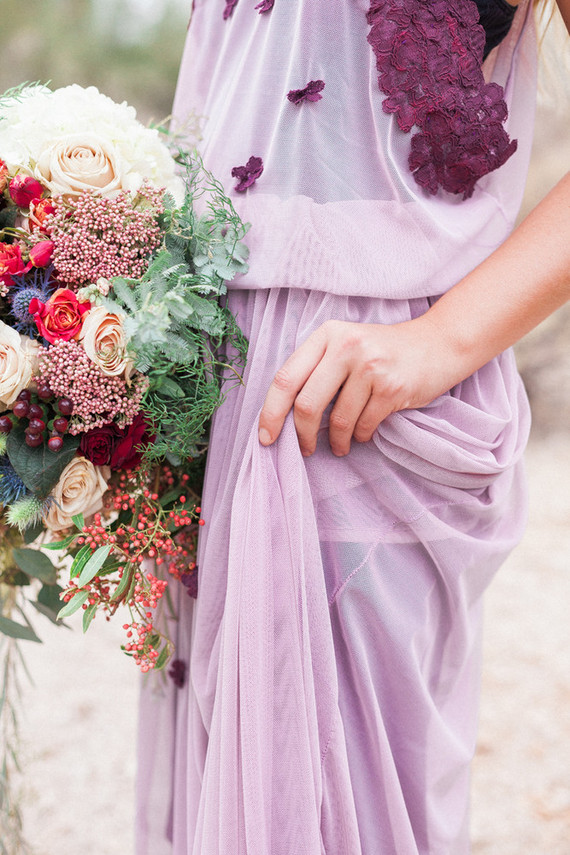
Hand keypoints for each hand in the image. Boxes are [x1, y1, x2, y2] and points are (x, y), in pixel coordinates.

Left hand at [258, 317, 463, 456]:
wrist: (439, 343)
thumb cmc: (384, 351)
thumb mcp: (346, 344)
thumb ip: (317, 369)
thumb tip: (285, 415)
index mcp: (326, 335)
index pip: (285, 378)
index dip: (271, 413)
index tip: (266, 438)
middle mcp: (346, 346)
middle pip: (307, 404)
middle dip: (302, 435)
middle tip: (304, 449)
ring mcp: (371, 366)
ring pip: (338, 420)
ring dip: (336, 441)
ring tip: (339, 446)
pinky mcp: (393, 388)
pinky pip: (364, 426)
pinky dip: (359, 437)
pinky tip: (362, 434)